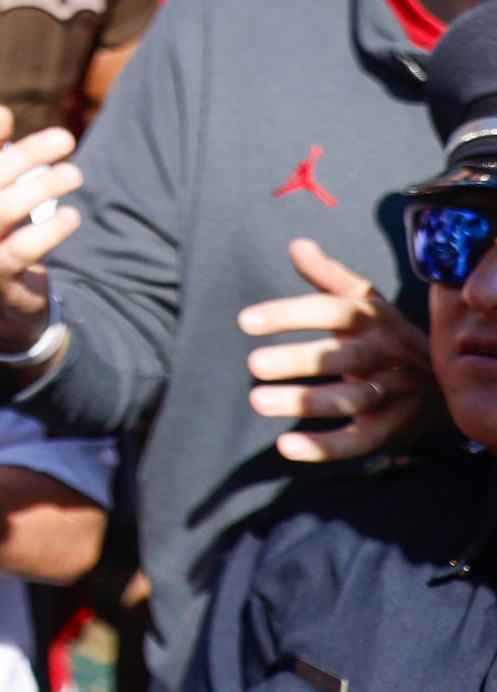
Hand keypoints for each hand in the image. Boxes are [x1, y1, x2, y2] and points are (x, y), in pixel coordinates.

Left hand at [239, 238, 443, 461]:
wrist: (447, 376)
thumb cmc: (383, 331)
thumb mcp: (364, 299)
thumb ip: (327, 275)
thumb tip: (297, 245)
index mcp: (371, 318)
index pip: (331, 311)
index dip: (289, 314)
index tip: (244, 321)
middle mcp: (385, 354)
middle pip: (342, 358)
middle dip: (298, 361)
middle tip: (253, 364)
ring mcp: (393, 391)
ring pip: (351, 399)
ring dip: (305, 403)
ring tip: (257, 401)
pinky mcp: (393, 426)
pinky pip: (362, 440)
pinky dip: (326, 447)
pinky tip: (287, 446)